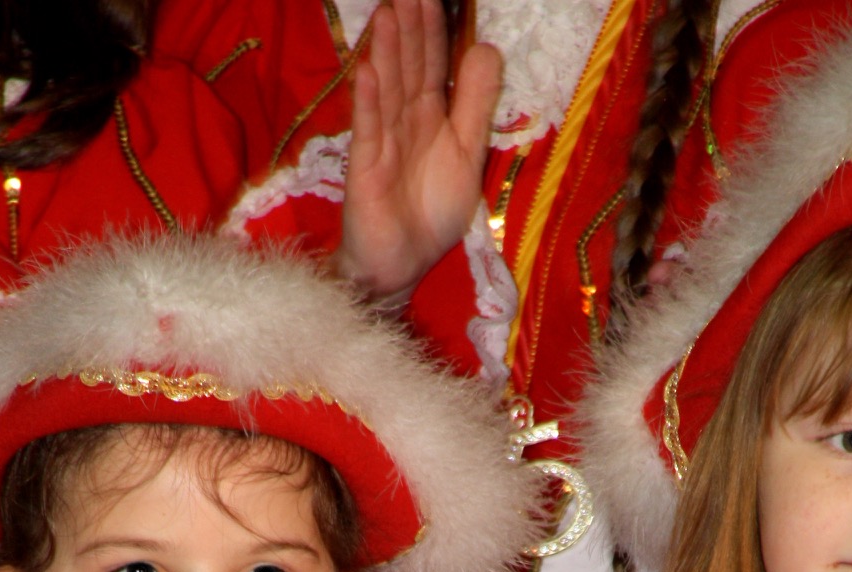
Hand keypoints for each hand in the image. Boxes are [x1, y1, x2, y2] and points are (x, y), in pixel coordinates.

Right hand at [337, 0, 500, 302]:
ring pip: (387, 92)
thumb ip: (475, 105)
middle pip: (408, 69)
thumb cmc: (430, 211)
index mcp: (430, 116)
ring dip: (387, 54)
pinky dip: (368, 104)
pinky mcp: (365, 170)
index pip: (432, 65)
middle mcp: (404, 121)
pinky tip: (367, 73)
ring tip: (387, 15)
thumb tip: (487, 48)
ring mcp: (381, 142)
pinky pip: (368, 132)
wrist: (399, 265)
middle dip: (409, 29)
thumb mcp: (465, 154)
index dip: (433, 30)